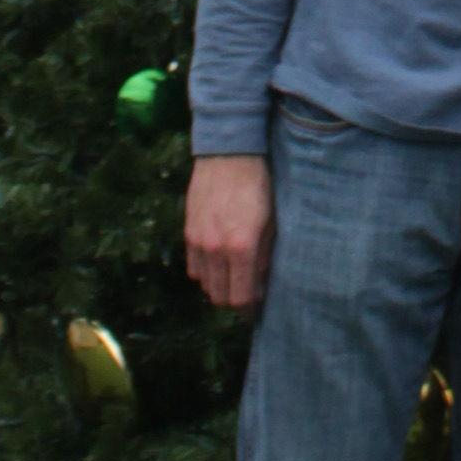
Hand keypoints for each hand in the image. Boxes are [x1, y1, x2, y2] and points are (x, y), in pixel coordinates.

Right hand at [184, 152, 272, 311]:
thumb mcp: (271, 221)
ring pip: (205, 283)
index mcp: (241, 248)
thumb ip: (265, 256)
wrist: (230, 154)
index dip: (249, 306)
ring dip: (219, 284)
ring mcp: (198, 241)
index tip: (258, 303)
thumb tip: (261, 283)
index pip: (239, 297)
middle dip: (234, 298)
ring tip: (234, 274)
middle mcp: (216, 249)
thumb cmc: (259, 185)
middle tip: (248, 291)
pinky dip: (205, 270)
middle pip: (219, 296)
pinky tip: (218, 260)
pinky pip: (193, 266)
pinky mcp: (188, 231)